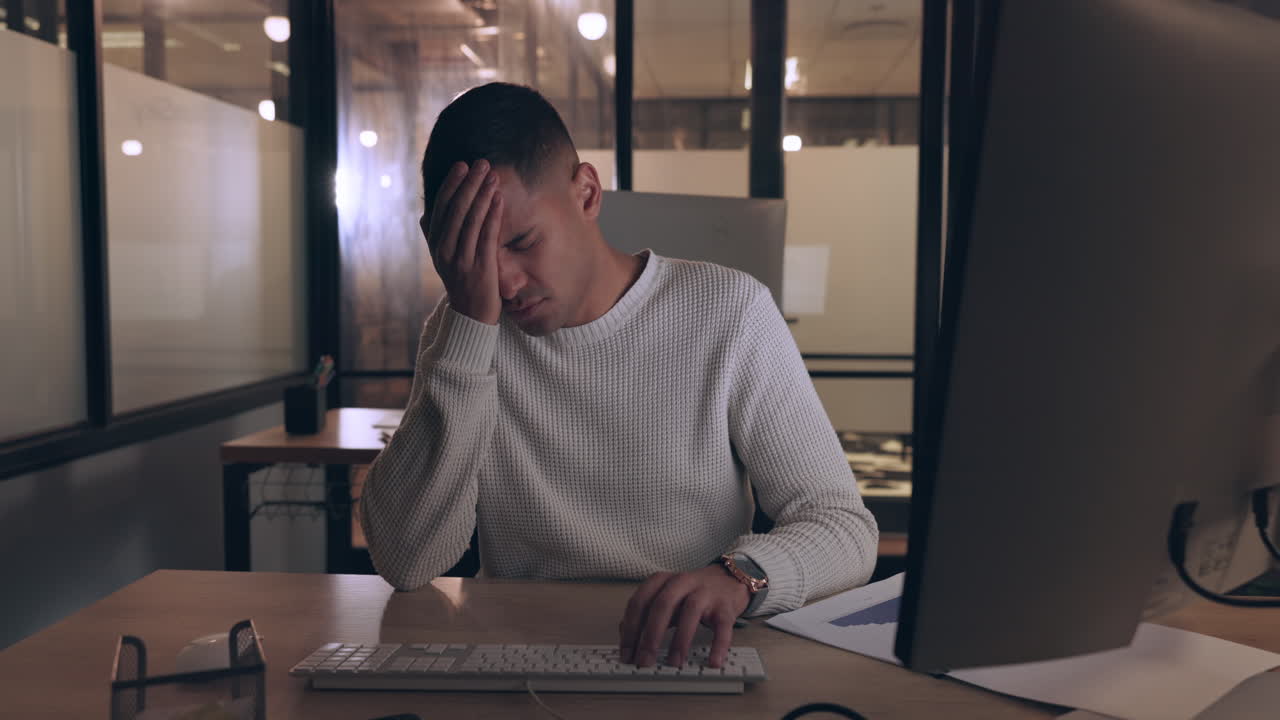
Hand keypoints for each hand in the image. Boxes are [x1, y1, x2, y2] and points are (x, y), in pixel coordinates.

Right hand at [423, 160, 503, 324]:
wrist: (471, 316)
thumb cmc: (461, 281)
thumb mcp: (443, 257)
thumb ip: (436, 235)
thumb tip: (425, 212)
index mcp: (435, 244)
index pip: (441, 208)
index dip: (451, 185)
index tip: (462, 165)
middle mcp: (445, 250)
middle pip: (456, 210)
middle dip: (469, 184)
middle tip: (480, 163)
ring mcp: (461, 260)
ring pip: (471, 221)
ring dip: (482, 195)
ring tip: (492, 175)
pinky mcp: (480, 268)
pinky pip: (486, 236)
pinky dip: (492, 215)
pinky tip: (499, 198)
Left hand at [618, 565, 749, 668]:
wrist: (728, 579)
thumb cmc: (691, 593)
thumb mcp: (664, 597)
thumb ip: (645, 612)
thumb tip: (624, 634)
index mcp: (662, 580)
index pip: (639, 602)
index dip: (630, 629)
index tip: (627, 653)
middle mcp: (682, 582)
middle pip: (662, 605)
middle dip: (651, 636)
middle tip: (645, 660)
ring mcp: (705, 593)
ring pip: (690, 612)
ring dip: (680, 640)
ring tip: (674, 663)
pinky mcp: (725, 606)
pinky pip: (722, 626)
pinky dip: (718, 645)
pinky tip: (713, 661)